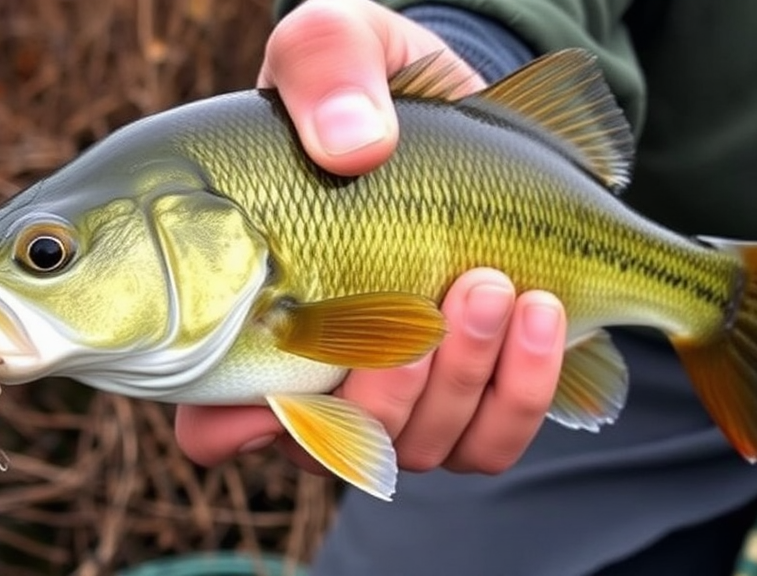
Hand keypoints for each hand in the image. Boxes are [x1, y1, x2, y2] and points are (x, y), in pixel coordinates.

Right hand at [174, 0, 567, 476]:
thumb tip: (353, 146)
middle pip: (343, 440)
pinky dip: (521, 389)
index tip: (284, 386)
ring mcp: (397, 397)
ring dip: (468, 373)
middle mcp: (318, 374)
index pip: (211, 417)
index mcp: (253, 313)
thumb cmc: (374, 90)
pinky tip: (545, 312)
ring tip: (501, 285)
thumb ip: (325, 67)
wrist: (464, 118)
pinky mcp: (468, 400)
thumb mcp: (340, 44)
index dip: (232, 425)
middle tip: (465, 284)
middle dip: (402, 379)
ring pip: (421, 446)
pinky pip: (489, 443)